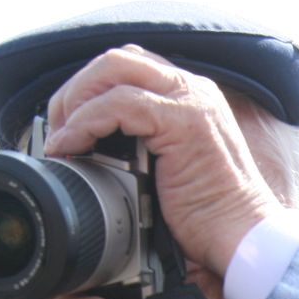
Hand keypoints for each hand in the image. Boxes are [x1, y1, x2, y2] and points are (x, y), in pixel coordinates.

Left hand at [45, 45, 282, 283]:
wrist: (242, 239)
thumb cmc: (208, 217)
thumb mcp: (168, 168)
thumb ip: (142, 145)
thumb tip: (92, 147)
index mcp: (189, 97)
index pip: (129, 68)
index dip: (90, 89)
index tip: (66, 126)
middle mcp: (192, 89)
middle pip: (116, 59)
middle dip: (75, 90)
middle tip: (57, 130)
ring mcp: (190, 101)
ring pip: (113, 69)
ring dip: (76, 100)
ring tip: (62, 137)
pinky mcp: (183, 121)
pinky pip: (118, 103)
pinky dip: (85, 122)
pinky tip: (72, 146)